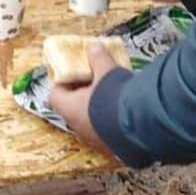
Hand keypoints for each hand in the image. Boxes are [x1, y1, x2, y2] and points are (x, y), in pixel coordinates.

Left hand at [46, 42, 123, 159]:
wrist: (140, 125)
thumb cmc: (115, 96)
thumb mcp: (106, 71)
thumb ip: (98, 58)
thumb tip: (94, 47)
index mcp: (69, 108)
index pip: (55, 94)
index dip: (64, 82)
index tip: (75, 73)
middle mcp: (78, 127)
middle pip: (73, 108)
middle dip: (83, 95)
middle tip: (96, 82)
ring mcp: (94, 140)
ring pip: (90, 120)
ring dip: (98, 109)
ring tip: (114, 95)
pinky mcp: (111, 147)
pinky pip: (106, 131)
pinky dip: (111, 121)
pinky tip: (124, 111)